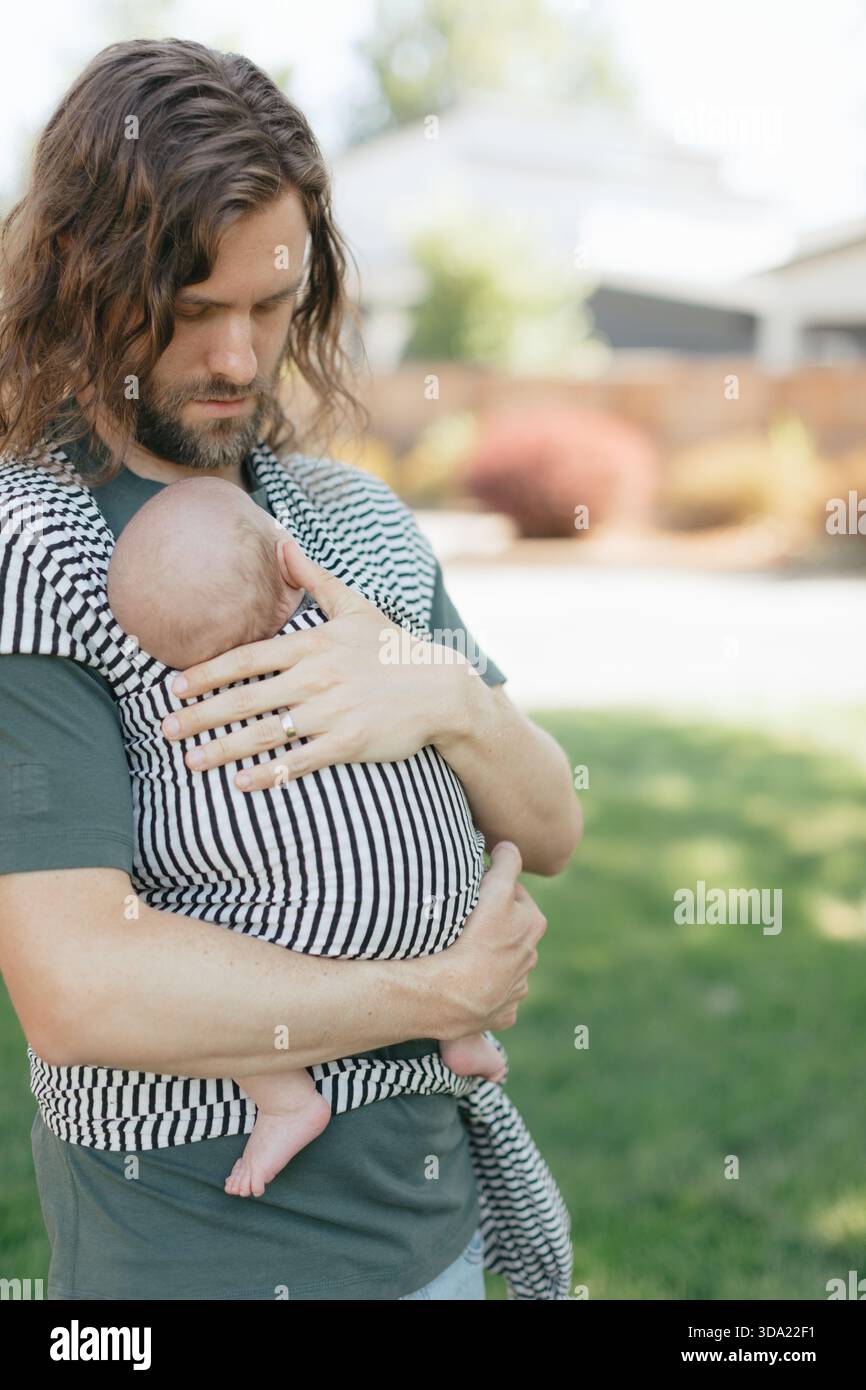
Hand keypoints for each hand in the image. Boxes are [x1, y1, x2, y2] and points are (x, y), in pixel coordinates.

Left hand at [160, 537, 476, 789]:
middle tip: (165, 728)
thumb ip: (313, 577)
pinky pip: (299, 760)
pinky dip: (268, 773)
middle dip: (200, 714)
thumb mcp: (355, 606)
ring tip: (189, 760)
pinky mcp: (348, 742)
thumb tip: (281, 539)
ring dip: (222, 748)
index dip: (206, 673)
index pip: (246, 658)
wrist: (442, 689)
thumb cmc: (393, 649)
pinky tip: (239, 783)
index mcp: (312, 644)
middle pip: (245, 698)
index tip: (174, 687)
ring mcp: (331, 711)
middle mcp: (316, 677)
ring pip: (265, 732)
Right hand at [434, 842, 547, 1039]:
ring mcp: (516, 988)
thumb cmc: (475, 938)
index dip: (491, 889)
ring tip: (457, 953)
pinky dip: (480, 988)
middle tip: (462, 922)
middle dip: (490, 924)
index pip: (512, 894)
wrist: (452, 994)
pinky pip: (491, 995)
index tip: (473, 893)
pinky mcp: (502, 1013)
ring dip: (484, 957)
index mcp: (533, 925)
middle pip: (507, 930)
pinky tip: (461, 982)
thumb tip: (510, 846)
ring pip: (499, 963)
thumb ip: (507, 863)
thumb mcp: (495, 890)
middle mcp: (530, 957)